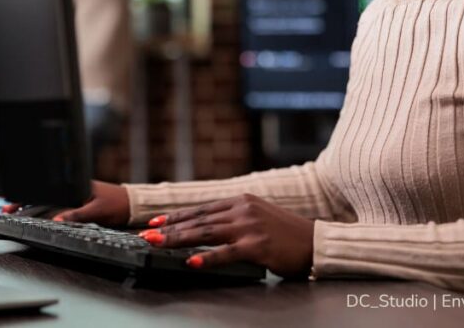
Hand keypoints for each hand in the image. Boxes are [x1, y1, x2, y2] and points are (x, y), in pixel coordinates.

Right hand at [1, 181, 129, 226]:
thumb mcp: (97, 211)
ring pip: (47, 199)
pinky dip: (42, 208)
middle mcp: (72, 188)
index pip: (47, 189)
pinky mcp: (76, 202)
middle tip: (7, 209)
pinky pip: (55, 204)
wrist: (132, 204)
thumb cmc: (117, 204)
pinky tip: (30, 212)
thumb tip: (57, 221)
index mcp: (75, 185)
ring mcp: (73, 194)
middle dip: (24, 200)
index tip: (15, 202)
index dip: (29, 196)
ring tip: (13, 210)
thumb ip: (76, 215)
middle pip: (43, 193)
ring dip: (30, 205)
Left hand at [140, 194, 313, 278]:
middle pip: (199, 220)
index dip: (177, 215)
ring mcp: (249, 227)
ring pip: (206, 233)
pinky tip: (191, 261)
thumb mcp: (258, 215)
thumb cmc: (286, 233)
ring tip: (159, 244)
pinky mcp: (257, 246)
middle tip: (148, 234)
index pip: (201, 208)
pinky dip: (206, 258)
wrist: (314, 242)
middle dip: (171, 228)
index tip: (156, 221)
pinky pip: (226, 253)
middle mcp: (242, 210)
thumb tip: (207, 224)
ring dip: (179, 239)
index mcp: (241, 201)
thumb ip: (234, 217)